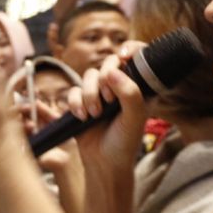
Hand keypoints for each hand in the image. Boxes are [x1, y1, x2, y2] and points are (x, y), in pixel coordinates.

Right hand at [66, 43, 148, 174]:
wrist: (104, 163)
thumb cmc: (125, 142)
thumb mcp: (135, 117)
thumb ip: (130, 92)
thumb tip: (113, 71)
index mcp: (139, 86)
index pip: (137, 57)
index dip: (130, 49)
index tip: (124, 56)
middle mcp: (119, 87)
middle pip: (107, 63)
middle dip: (104, 78)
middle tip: (108, 99)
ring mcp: (99, 94)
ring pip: (88, 76)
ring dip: (89, 94)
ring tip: (95, 114)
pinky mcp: (81, 103)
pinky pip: (73, 91)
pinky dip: (75, 103)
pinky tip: (82, 117)